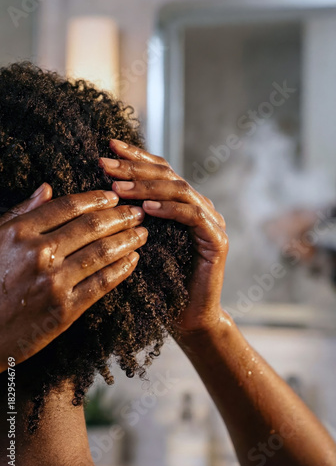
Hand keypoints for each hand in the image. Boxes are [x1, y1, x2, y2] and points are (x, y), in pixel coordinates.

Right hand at [0, 185, 147, 370]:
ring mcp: (54, 282)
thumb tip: (46, 188)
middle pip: (91, 226)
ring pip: (101, 252)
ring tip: (141, 233)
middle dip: (120, 216)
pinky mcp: (65, 310)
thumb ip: (21, 213)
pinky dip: (121, 269)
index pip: (67, 207)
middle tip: (137, 213)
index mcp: (20, 233)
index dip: (95, 199)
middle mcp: (39, 254)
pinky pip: (101, 284)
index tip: (113, 197)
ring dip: (127, 240)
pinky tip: (133, 259)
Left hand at [99, 139, 228, 335]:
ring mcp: (211, 221)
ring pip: (179, 191)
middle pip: (168, 176)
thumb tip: (101, 191)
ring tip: (119, 188)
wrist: (187, 317)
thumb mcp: (140, 243)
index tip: (109, 148)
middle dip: (135, 168)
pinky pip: (192, 216)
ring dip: (147, 188)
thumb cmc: (159, 283)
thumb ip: (131, 217)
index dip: (136, 157)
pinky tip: (146, 209)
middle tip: (106, 163)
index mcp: (181, 205)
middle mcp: (199, 207)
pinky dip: (169, 210)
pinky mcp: (217, 240)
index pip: (160, 172)